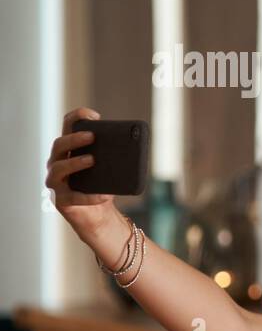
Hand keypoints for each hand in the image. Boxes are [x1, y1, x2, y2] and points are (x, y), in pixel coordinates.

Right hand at [45, 108, 116, 239]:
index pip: (67, 127)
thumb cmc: (102, 185)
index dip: (77, 117)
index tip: (94, 115)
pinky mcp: (61, 201)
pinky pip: (73, 197)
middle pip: (59, 145)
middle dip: (75, 138)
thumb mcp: (110, 167)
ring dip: (75, 162)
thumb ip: (116, 155)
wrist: (98, 214)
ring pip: (59, 168)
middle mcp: (57, 162)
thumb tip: (135, 145)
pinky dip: (90, 196)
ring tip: (92, 160)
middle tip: (92, 136)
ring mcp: (56, 182)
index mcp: (69, 150)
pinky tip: (105, 195)